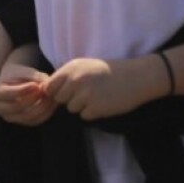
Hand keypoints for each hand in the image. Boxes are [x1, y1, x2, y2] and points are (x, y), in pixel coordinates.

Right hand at [0, 63, 55, 125]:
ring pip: (27, 117)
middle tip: (46, 91)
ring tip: (51, 96)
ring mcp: (9, 117)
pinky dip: (46, 113)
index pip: (7, 94)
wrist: (16, 81)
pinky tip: (52, 103)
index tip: (36, 85)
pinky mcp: (21, 122)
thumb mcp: (23, 71)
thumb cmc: (19, 73)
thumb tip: (46, 84)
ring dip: (42, 107)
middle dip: (33, 99)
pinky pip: (35, 121)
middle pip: (17, 107)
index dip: (23, 90)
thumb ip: (34, 76)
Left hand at [44, 56, 166, 120]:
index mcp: (71, 68)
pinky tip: (104, 103)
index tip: (68, 92)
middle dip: (70, 99)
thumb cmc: (110, 71)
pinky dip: (93, 113)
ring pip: (72, 109)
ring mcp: (84, 94)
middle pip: (60, 99)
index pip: (50, 86)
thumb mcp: (85, 65)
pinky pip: (85, 116)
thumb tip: (47, 89)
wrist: (136, 76)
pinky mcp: (95, 107)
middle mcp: (75, 80)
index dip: (57, 91)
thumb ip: (67, 76)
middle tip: (86, 94)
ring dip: (82, 106)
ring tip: (97, 97)